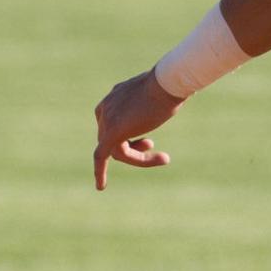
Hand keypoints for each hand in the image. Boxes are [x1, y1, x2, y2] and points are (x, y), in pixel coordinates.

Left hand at [93, 68, 182, 190]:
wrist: (168, 83)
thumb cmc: (170, 87)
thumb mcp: (158, 96)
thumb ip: (152, 105)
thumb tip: (163, 105)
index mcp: (113, 98)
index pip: (115, 125)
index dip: (131, 138)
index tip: (148, 143)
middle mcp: (105, 108)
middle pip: (113, 139)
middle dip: (134, 148)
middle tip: (154, 147)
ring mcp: (106, 119)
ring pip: (115, 150)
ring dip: (138, 159)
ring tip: (162, 157)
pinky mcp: (112, 131)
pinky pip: (103, 157)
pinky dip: (100, 172)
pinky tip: (100, 187)